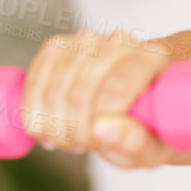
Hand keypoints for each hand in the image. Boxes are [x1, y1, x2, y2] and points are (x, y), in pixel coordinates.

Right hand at [22, 28, 176, 167]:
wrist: (143, 103)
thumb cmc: (153, 128)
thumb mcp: (157, 149)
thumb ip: (137, 143)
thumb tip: (102, 130)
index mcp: (155, 57)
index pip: (117, 85)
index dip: (98, 122)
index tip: (94, 144)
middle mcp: (121, 41)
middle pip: (82, 89)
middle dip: (73, 130)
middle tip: (80, 147)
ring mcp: (87, 41)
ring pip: (56, 86)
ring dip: (53, 124)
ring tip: (68, 140)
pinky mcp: (59, 47)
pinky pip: (35, 78)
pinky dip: (33, 109)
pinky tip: (45, 127)